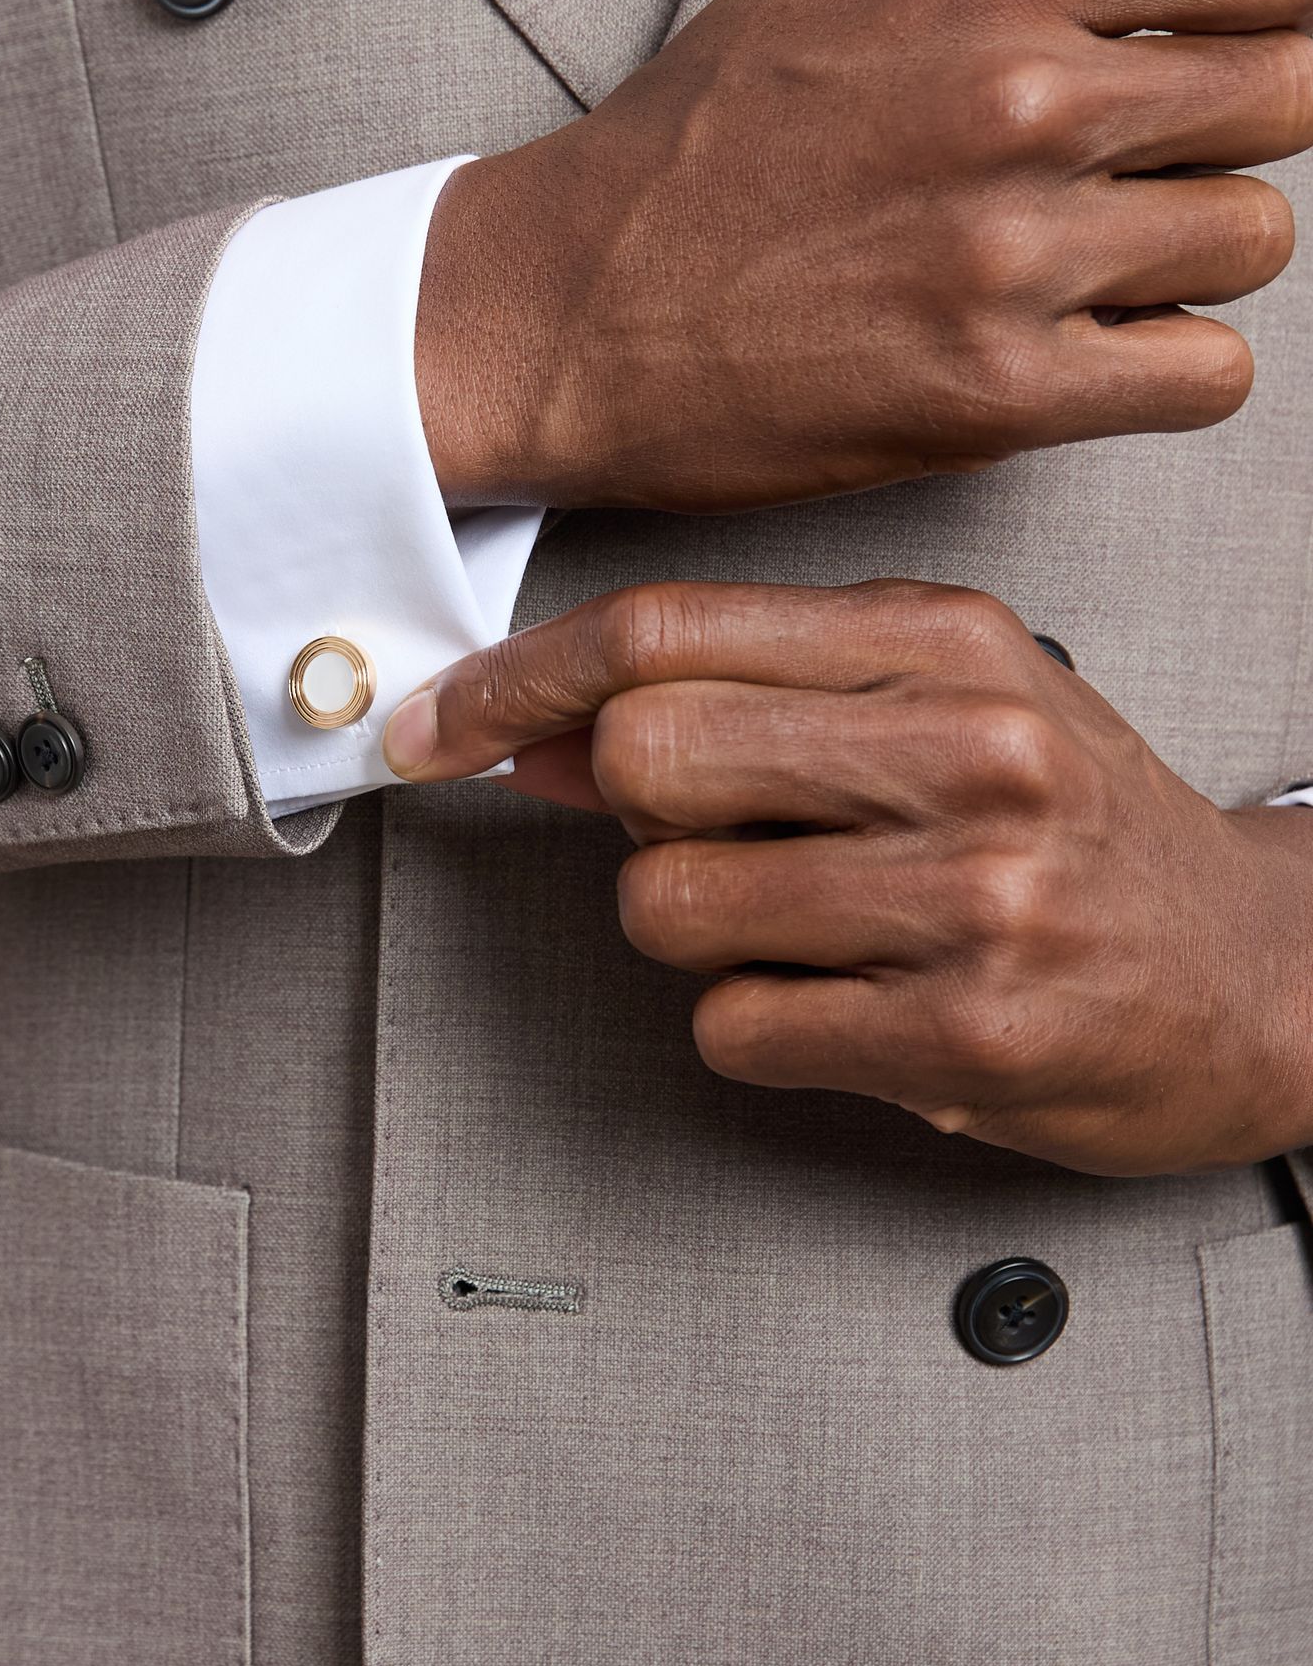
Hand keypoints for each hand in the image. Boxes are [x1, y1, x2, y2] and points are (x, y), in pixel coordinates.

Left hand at [381, 580, 1312, 1175]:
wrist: (1260, 972)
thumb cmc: (1081, 825)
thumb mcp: (939, 700)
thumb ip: (746, 693)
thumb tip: (535, 733)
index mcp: (940, 640)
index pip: (662, 631)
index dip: (514, 680)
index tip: (435, 723)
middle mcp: (963, 748)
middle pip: (647, 755)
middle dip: (628, 814)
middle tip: (700, 835)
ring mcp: (972, 895)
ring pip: (669, 903)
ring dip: (696, 931)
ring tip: (803, 928)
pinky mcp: (966, 1035)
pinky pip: (734, 1027)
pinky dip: (755, 1025)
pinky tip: (845, 1003)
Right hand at [418, 0, 1312, 510]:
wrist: (562, 305)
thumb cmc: (698, 142)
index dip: (1288, 6)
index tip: (1242, 45)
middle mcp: (1016, 99)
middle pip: (1293, 97)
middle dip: (1236, 130)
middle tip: (1140, 165)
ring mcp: (1011, 252)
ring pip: (1256, 240)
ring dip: (1189, 255)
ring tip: (1083, 260)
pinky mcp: (997, 392)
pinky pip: (1206, 376)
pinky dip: (1164, 365)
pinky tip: (1080, 345)